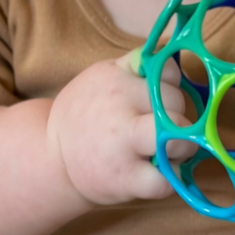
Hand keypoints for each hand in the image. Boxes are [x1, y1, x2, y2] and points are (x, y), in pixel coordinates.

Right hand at [46, 53, 189, 205]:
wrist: (51, 156)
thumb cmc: (86, 114)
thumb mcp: (101, 77)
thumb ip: (134, 66)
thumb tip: (169, 55)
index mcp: (116, 81)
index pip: (169, 73)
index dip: (171, 86)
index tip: (159, 100)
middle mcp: (120, 110)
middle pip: (177, 106)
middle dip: (178, 118)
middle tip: (163, 130)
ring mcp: (123, 147)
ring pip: (179, 142)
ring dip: (182, 148)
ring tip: (166, 152)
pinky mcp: (125, 180)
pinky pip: (167, 180)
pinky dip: (171, 178)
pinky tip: (158, 172)